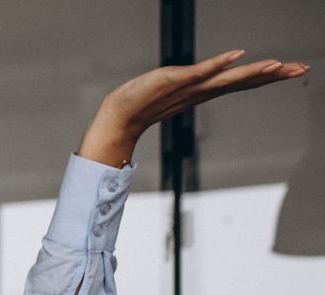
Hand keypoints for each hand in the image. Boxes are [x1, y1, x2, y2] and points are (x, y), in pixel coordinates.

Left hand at [80, 50, 308, 167]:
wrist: (119, 114)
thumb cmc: (145, 102)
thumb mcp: (178, 88)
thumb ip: (197, 80)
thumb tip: (210, 76)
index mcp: (205, 91)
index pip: (243, 82)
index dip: (269, 76)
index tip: (293, 70)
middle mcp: (202, 91)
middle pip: (244, 81)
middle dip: (273, 75)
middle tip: (300, 69)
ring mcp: (190, 87)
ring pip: (227, 79)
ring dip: (253, 72)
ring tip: (277, 65)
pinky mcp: (175, 81)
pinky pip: (200, 72)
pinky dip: (218, 64)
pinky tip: (236, 56)